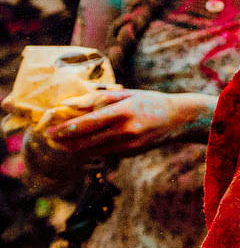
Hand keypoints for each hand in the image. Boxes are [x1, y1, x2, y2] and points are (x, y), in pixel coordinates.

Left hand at [37, 88, 213, 165]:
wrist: (180, 119)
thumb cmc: (151, 102)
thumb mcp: (128, 94)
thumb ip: (101, 99)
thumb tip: (74, 105)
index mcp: (123, 111)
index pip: (87, 124)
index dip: (66, 130)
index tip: (50, 132)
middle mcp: (125, 130)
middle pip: (86, 142)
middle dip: (66, 143)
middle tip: (53, 140)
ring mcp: (129, 144)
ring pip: (94, 151)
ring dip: (77, 149)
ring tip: (65, 144)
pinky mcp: (131, 153)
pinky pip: (106, 153)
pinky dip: (95, 149)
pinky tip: (89, 144)